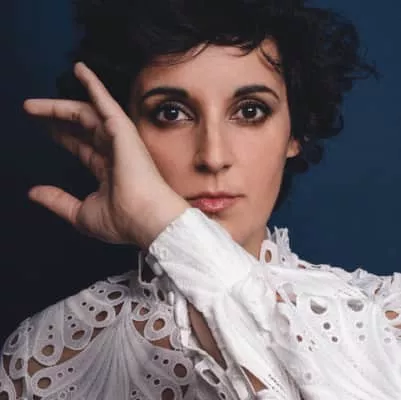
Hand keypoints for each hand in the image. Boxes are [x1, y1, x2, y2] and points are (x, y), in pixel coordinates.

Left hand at [25, 62, 188, 247]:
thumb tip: (34, 192)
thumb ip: (58, 200)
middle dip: (57, 119)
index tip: (45, 131)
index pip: (82, 148)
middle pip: (81, 128)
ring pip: (86, 114)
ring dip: (59, 106)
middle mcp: (114, 152)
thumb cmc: (123, 221)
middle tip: (31, 110)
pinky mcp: (122, 130)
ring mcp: (119, 140)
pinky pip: (105, 102)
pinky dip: (93, 85)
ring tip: (31, 105)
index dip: (63, 137)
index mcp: (109, 171)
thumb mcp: (80, 213)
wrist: (146, 219)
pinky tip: (79, 69)